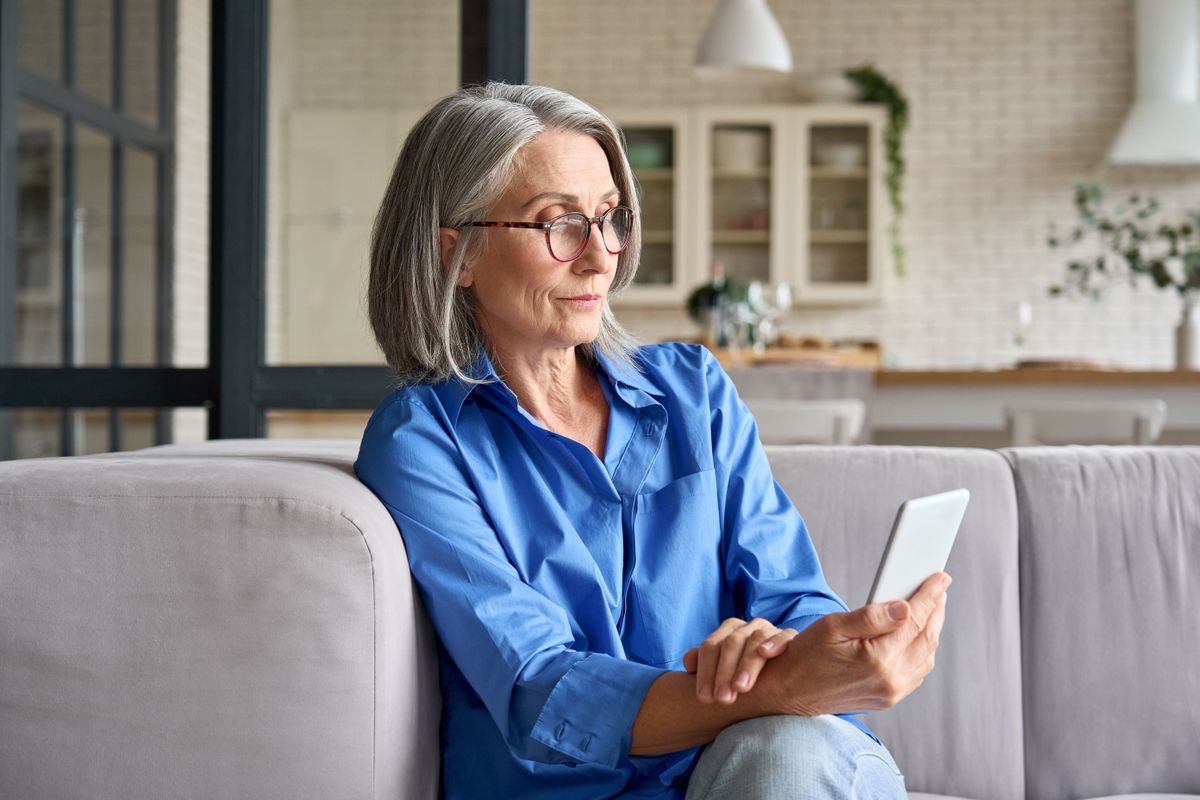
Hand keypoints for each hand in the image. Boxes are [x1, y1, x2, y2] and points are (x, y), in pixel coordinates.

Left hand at [682, 618, 798, 704]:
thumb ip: (706, 666)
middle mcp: (747, 627)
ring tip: (741, 687)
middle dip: (724, 672)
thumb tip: (688, 663)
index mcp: (728, 631)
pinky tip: (766, 653)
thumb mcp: (725, 671)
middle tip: (722, 700)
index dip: (705, 673)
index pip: (711, 647)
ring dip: (747, 664)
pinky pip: (785, 635)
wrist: (785, 672)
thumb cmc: (746, 674)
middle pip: (730, 644)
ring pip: (755, 640)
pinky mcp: (791, 637)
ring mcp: (769, 630)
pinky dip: (775, 642)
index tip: (704, 699)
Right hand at [758, 571, 950, 715]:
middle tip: (938, 590)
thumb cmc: (806, 655)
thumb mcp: (833, 626)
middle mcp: (890, 680)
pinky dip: (921, 651)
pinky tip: (915, 637)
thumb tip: (905, 607)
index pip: (915, 620)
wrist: (790, 692)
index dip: (930, 596)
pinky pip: (917, 673)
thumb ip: (872, 617)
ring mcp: (891, 693)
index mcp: (878, 659)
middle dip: (936, 610)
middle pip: (927, 639)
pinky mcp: (888, 699)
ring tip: (928, 609)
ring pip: (926, 657)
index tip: (940, 579)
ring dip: (930, 631)